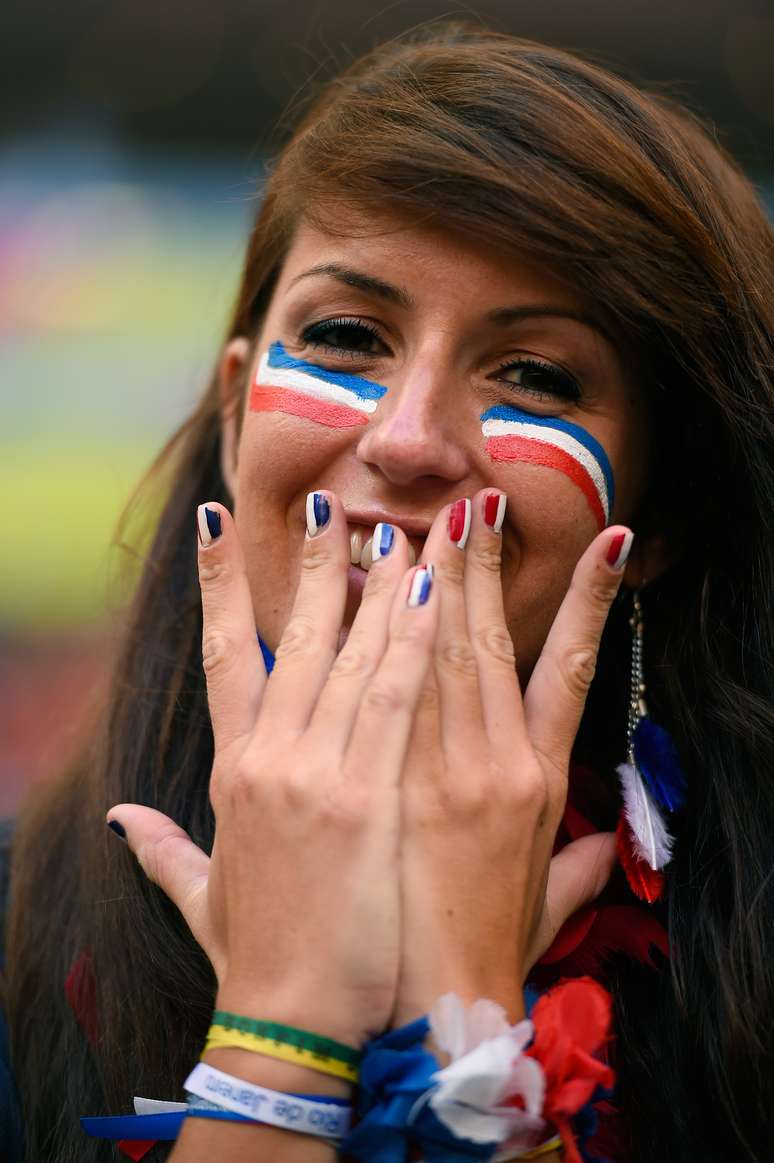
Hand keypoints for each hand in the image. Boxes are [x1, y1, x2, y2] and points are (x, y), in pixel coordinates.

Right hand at [107, 493, 438, 1044]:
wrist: (291, 1022)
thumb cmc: (257, 957)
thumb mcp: (201, 894)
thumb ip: (161, 850)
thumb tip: (118, 821)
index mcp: (233, 772)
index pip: (221, 655)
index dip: (219, 585)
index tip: (218, 524)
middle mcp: (269, 758)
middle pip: (293, 637)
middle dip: (313, 565)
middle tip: (330, 503)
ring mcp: (316, 773)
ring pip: (350, 654)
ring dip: (375, 587)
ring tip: (394, 528)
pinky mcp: (366, 798)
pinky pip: (395, 699)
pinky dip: (412, 641)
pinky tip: (430, 593)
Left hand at [394, 489, 626, 1025]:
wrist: (424, 1008)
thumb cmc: (488, 953)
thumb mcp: (544, 906)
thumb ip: (580, 868)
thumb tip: (611, 844)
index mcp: (535, 781)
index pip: (570, 667)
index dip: (590, 601)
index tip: (603, 540)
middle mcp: (492, 762)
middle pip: (487, 640)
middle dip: (481, 565)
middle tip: (475, 501)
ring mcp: (433, 768)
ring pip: (432, 650)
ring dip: (427, 579)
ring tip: (422, 520)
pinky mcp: (377, 782)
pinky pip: (376, 690)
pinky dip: (375, 633)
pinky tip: (370, 587)